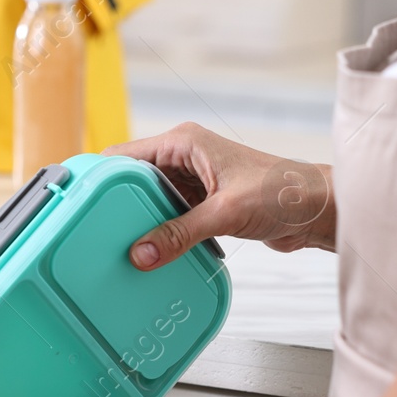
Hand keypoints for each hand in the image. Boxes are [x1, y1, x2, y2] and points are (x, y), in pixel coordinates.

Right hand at [105, 122, 334, 268]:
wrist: (318, 210)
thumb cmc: (284, 193)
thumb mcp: (225, 213)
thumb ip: (180, 234)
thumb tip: (141, 254)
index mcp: (184, 143)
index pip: (125, 156)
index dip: (100, 177)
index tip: (78, 201)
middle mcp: (185, 158)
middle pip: (134, 182)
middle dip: (117, 207)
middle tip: (95, 233)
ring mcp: (194, 183)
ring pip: (151, 203)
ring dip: (140, 224)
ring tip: (118, 248)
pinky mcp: (204, 205)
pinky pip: (171, 219)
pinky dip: (161, 235)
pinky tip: (150, 254)